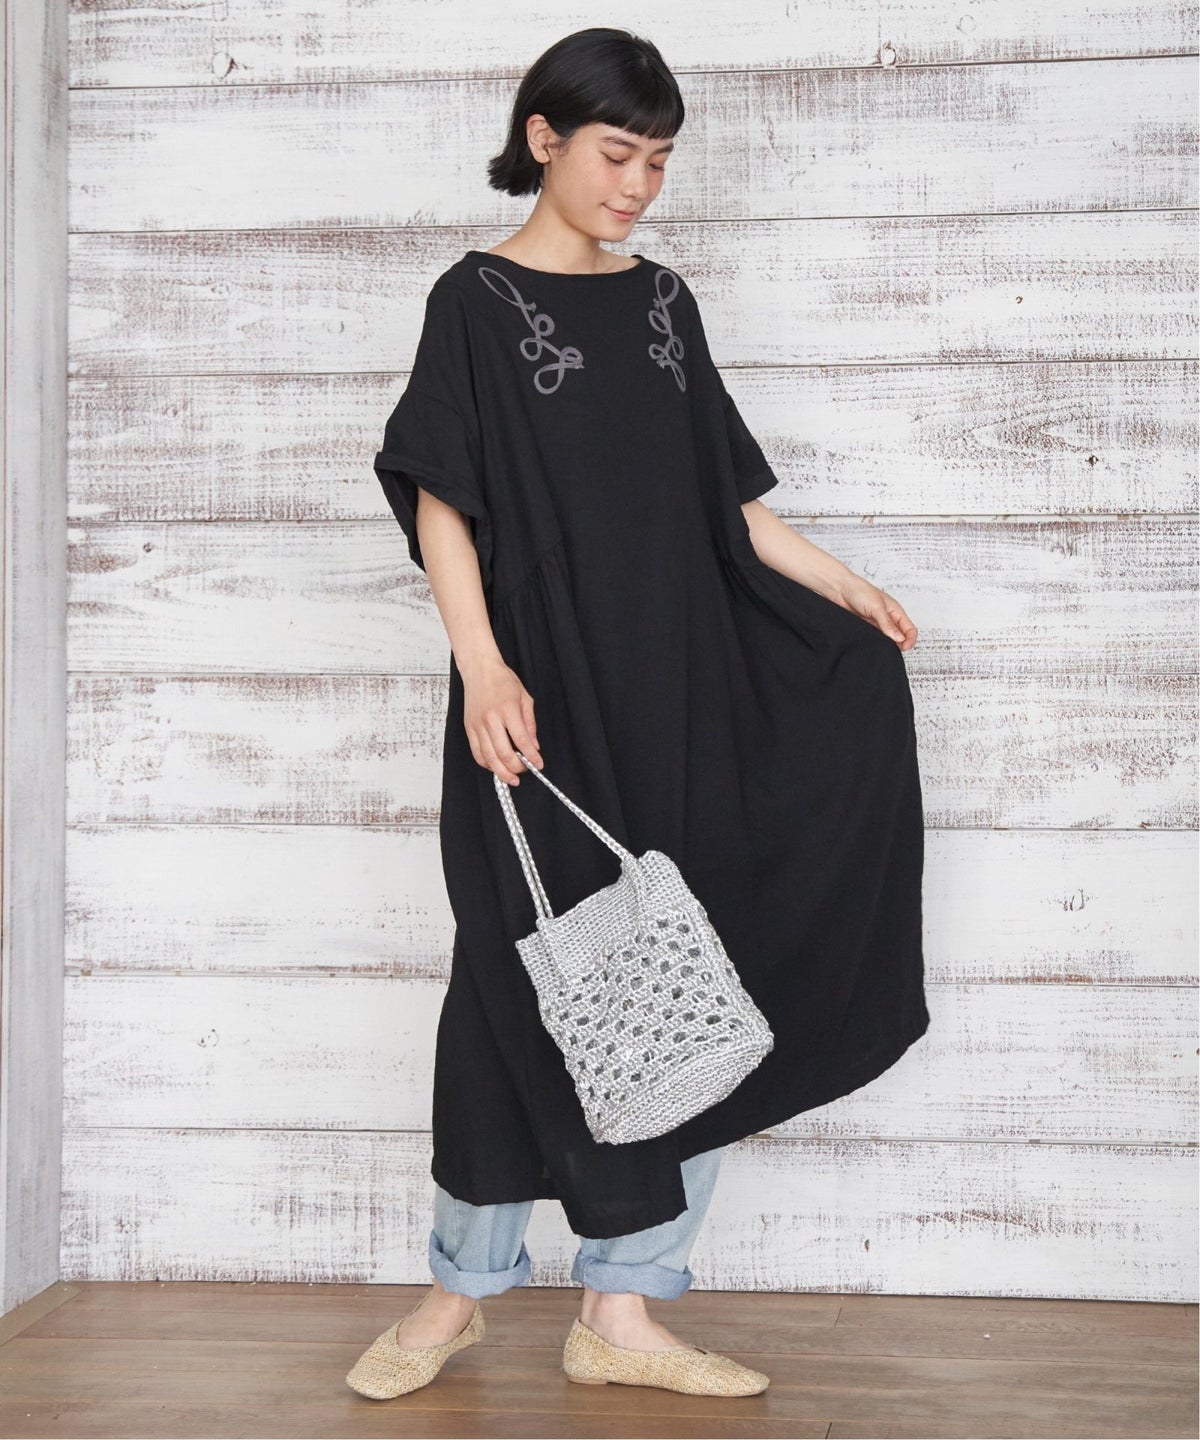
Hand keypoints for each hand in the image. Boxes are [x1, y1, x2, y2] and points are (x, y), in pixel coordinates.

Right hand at [461, 657, 543, 783]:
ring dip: (501, 771)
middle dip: (516, 767)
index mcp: (507, 709)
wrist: (479, 669)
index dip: (531, 756)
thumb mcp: (524, 698)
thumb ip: (530, 724)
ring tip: (511, 778)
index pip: (521, 740)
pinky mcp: (469, 728)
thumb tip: (534, 746)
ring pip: (488, 757)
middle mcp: (490, 718)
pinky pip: (476, 752)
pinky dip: (486, 764)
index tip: (538, 764)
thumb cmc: (502, 680)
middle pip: (503, 753)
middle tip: (524, 771)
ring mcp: (477, 724)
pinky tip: (495, 767)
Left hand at [832, 573, 917, 650]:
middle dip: (900, 645)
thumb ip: (888, 624)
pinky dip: (875, 643)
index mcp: (896, 611)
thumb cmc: (859, 590)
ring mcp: (877, 624)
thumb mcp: (877, 607)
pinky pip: (874, 638)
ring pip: (887, 639)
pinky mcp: (866, 627)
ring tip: (882, 648)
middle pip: (900, 637)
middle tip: (893, 650)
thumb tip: (900, 638)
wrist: (839, 589)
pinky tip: (872, 645)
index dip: (910, 640)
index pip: (910, 629)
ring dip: (887, 645)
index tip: (904, 648)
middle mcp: (888, 618)